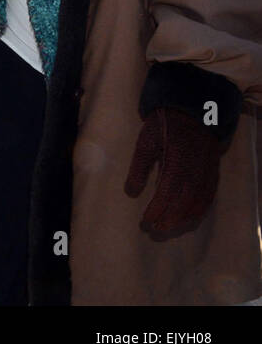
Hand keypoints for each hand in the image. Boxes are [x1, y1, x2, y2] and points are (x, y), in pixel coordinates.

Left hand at [124, 107, 224, 236]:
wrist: (192, 113)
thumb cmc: (164, 127)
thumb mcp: (145, 142)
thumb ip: (139, 168)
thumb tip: (131, 192)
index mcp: (176, 162)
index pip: (167, 194)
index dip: (157, 211)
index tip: (145, 222)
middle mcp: (194, 172)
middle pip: (183, 203)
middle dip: (168, 220)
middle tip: (153, 230)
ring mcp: (206, 174)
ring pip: (198, 204)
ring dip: (183, 220)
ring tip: (167, 228)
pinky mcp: (212, 175)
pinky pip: (208, 198)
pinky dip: (198, 212)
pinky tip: (188, 219)